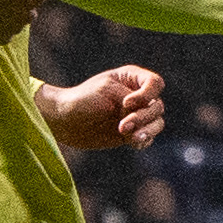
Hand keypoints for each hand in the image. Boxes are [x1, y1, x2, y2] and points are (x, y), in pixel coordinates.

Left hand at [37, 64, 166, 150]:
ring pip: (157, 123)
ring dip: (147, 131)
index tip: (126, 103)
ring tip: (130, 138)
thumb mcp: (107, 91)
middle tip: (122, 126)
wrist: (65, 122)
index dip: (147, 95)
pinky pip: (148, 138)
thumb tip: (151, 117)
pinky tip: (131, 143)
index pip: (156, 83)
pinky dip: (143, 141)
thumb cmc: (83, 100)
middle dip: (143, 117)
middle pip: (157, 106)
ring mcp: (136, 115)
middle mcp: (138, 97)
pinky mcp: (132, 133)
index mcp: (132, 79)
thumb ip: (132, 100)